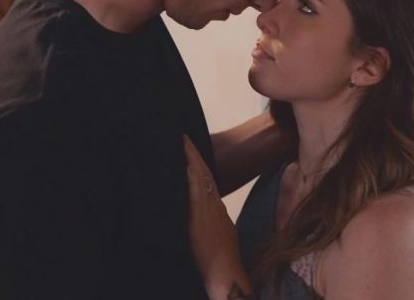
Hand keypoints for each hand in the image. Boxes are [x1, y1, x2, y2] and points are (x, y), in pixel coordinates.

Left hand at [183, 135, 254, 298]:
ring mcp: (209, 213)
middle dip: (196, 156)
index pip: (209, 182)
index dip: (201, 165)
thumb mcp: (223, 234)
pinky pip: (198, 196)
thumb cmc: (224, 259)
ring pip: (202, 181)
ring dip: (193, 161)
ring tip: (186, 144)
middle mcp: (216, 207)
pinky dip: (194, 180)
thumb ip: (217, 221)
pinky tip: (190, 167)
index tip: (193, 151)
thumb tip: (212, 212)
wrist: (227, 274)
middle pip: (206, 176)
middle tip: (186, 138)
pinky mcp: (201, 222)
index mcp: (219, 210)